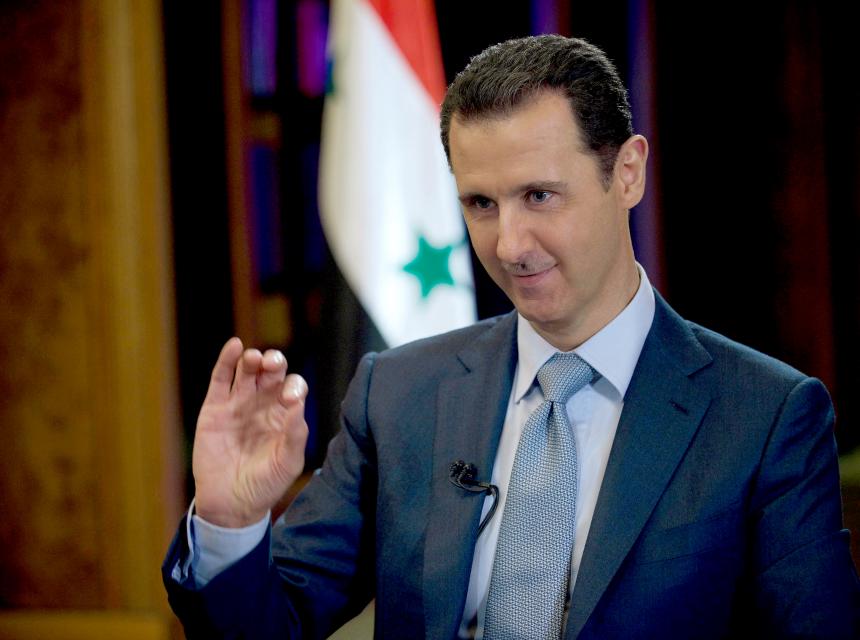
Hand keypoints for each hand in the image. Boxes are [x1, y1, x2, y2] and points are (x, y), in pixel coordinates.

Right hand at [192, 338, 308, 527]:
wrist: (231, 504)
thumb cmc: (265, 484)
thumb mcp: (288, 462)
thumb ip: (295, 434)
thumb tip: (298, 403)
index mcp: (284, 415)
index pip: (293, 388)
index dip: (293, 386)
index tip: (289, 397)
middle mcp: (263, 405)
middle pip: (271, 373)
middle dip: (274, 362)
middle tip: (272, 363)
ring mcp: (238, 404)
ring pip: (246, 372)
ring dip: (252, 360)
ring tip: (254, 358)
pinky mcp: (215, 408)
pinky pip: (220, 379)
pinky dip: (226, 361)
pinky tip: (234, 346)